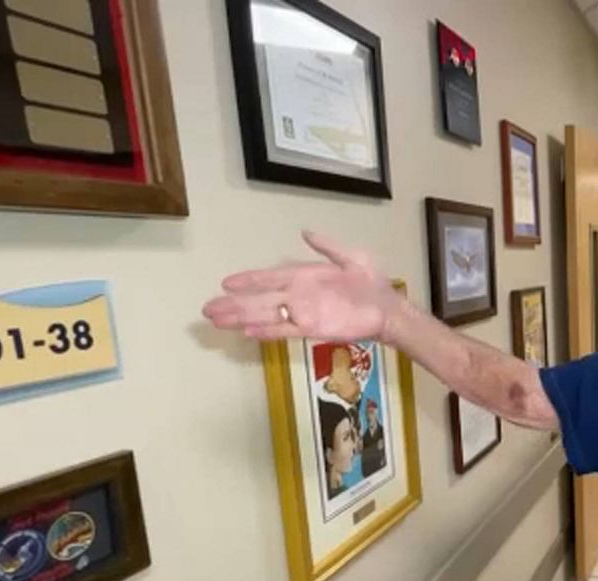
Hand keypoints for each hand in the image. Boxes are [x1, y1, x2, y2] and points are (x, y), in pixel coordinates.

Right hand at [202, 230, 409, 342]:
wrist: (388, 309)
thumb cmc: (372, 284)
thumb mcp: (353, 257)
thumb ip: (327, 246)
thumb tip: (305, 231)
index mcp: (305, 276)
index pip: (270, 277)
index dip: (248, 280)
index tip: (226, 283)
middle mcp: (299, 295)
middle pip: (260, 299)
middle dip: (234, 303)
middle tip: (208, 308)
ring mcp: (304, 313)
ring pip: (265, 315)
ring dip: (242, 317)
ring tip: (218, 320)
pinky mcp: (313, 329)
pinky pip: (284, 330)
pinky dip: (266, 330)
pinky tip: (247, 331)